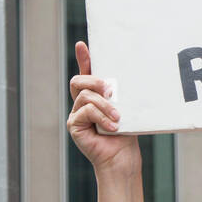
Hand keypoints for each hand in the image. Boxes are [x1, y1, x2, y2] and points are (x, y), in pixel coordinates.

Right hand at [67, 41, 140, 174]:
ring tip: (117, 118)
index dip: (83, 58)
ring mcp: (76, 114)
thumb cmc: (127, 132)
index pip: (86, 73)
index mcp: (95, 96)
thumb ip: (120, 94)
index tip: (81, 45)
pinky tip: (112, 127)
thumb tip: (124, 78)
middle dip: (95, 81)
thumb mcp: (126, 108)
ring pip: (85, 97)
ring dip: (105, 105)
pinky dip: (101, 117)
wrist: (122, 156)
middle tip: (112, 90)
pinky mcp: (74, 125)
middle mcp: (82, 103)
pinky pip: (85, 111)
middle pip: (78, 81)